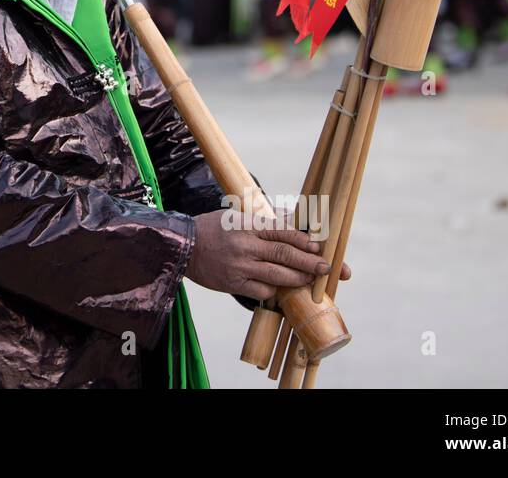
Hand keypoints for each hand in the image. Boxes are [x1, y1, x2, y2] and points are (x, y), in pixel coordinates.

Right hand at [186, 210, 351, 300]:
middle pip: (284, 254)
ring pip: (277, 275)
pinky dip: (274, 290)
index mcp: (247, 224)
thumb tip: (293, 220)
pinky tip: (279, 287)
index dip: (303, 241)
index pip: (282, 232)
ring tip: (309, 280)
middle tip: (326, 267)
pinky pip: (262, 290)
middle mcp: (245, 245)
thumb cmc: (212, 228)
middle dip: (309, 262)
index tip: (318, 247)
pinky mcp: (233, 284)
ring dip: (297, 279)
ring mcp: (239, 266)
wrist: (181, 244)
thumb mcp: (236, 216)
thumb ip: (264, 220)